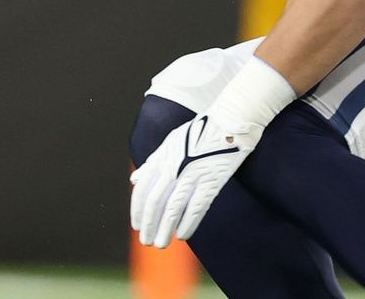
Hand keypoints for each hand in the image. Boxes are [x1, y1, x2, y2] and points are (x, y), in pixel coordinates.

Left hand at [129, 112, 258, 247]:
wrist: (230, 122)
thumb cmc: (200, 132)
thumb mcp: (171, 142)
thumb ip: (152, 162)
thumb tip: (134, 180)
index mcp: (162, 157)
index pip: (143, 189)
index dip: (138, 210)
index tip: (136, 226)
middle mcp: (174, 166)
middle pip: (156, 202)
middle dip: (149, 224)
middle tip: (147, 241)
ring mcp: (192, 174)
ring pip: (174, 208)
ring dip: (165, 229)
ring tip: (161, 244)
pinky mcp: (211, 180)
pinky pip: (196, 207)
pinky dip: (188, 223)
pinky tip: (183, 235)